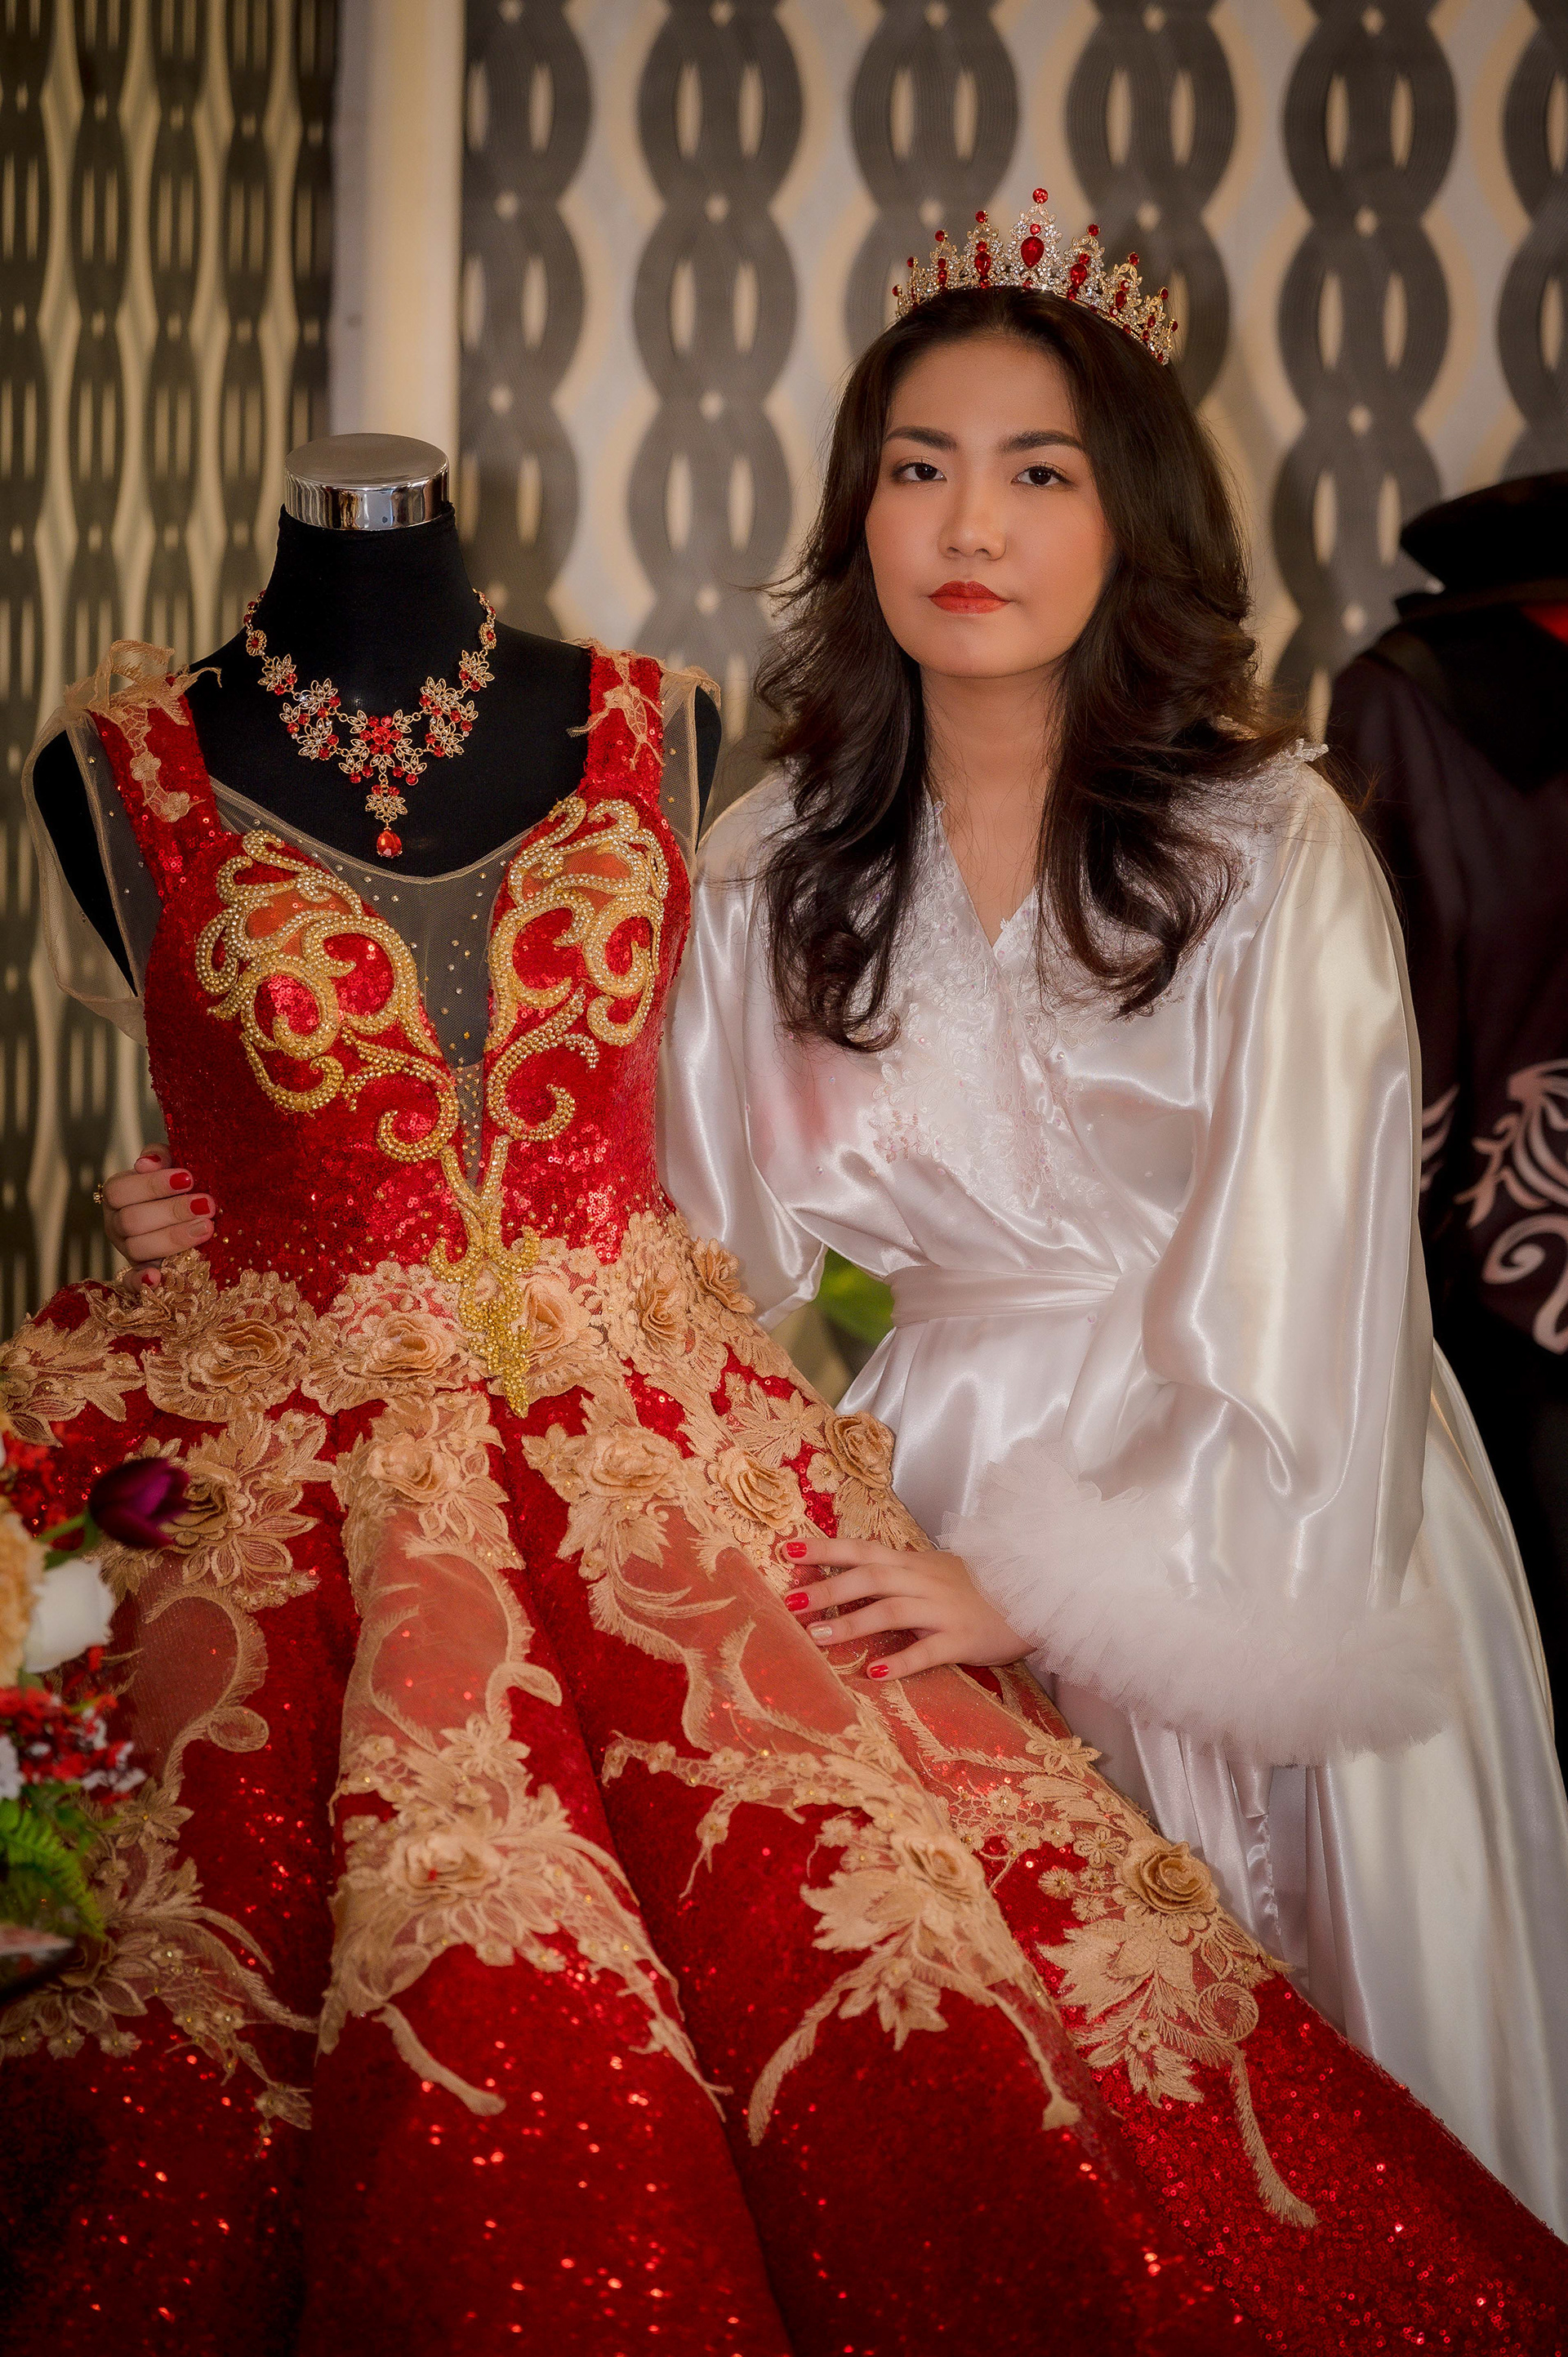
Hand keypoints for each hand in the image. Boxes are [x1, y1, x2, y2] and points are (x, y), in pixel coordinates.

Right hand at [102, 1144, 214, 1286]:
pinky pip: (130, 1283)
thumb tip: (147, 1163)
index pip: (120, 1190)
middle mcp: (117, 1224)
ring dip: (173, 1238)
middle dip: (172, 1211)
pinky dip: (141, 1282)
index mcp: (118, 1195)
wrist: (193, 1212)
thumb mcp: (172, 1164)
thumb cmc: (181, 1185)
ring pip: (137, 1248)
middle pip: (131, 1221)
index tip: (188, 1178)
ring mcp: (127, 1250)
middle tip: (207, 1204)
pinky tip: (157, 1277)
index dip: (153, 1185)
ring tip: (207, 1227)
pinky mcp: (140, 1274)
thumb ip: (161, 1157)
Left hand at [783, 1535, 1028, 1681]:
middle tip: (791, 1601)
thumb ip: (899, 1572)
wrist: (1036, 1594)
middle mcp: (925, 1580)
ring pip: (892, 1611)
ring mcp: (944, 1609)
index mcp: (915, 1563)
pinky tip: (873, 1672)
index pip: (863, 1549)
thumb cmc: (980, 1586)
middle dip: (828, 1588)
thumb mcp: (936, 1570)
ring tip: (818, 1637)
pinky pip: (928, 1650)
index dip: (826, 1549)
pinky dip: (899, 1661)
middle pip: (870, 1577)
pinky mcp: (963, 1639)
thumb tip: (853, 1575)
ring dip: (852, 1623)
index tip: (788, 1550)